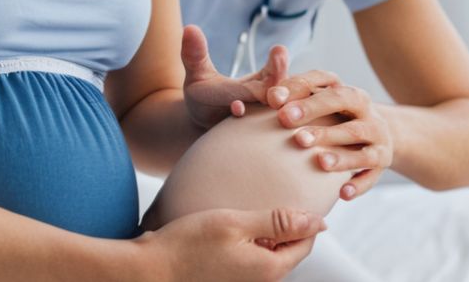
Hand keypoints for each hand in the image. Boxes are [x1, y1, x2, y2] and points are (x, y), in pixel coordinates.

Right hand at [137, 207, 325, 281]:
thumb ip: (278, 221)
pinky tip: (228, 230)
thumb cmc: (188, 245)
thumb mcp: (235, 223)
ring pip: (268, 254)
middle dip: (283, 226)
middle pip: (288, 250)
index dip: (304, 217)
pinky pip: (250, 260)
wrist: (150, 271)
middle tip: (265, 199)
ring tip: (244, 214)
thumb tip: (318, 221)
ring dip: (263, 234)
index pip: (305, 243)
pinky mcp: (229, 281)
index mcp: (270, 269)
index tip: (293, 194)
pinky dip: (247, 244)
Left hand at [181, 25, 290, 128]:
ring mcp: (260, 123)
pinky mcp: (252, 142)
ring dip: (269, 110)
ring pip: (275, 117)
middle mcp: (265, 101)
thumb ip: (195, 54)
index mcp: (262, 80)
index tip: (278, 51)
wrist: (196, 129)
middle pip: (284, 94)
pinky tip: (235, 110)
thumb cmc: (204, 97)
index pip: (278, 70)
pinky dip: (248, 123)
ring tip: (246, 100)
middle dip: (281, 90)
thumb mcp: (198, 73)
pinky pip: (259, 136)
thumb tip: (189, 28)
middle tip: (272, 85)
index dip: (279, 63)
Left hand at [270, 81, 392, 200]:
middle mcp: (366, 111)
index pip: (326, 82)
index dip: (299, 88)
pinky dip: (358, 185)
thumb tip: (270, 97)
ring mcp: (378, 137)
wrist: (376, 137)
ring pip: (360, 140)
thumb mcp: (320, 104)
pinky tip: (342, 193)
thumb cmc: (336, 120)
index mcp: (348, 92)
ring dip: (341, 153)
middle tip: (286, 120)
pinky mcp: (382, 163)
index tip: (273, 100)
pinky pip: (372, 175)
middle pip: (344, 103)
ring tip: (320, 162)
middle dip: (314, 110)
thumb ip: (295, 97)